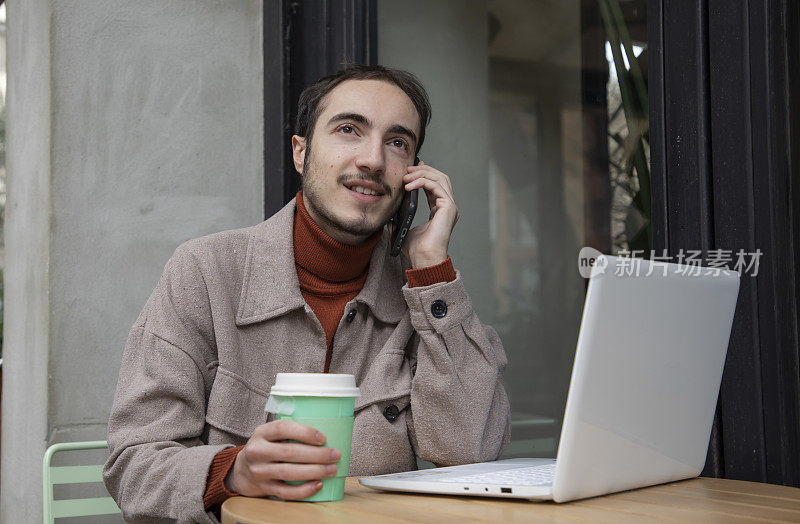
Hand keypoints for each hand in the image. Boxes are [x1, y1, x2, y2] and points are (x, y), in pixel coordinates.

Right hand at [225, 419, 340, 498]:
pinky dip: (304, 490)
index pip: (282, 428)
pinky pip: (286, 492)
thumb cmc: (265, 448)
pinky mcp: (264, 488)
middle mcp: (258, 451)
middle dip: (317, 454)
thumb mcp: (269, 434)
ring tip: (332, 469)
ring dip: (314, 471)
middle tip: (335, 454)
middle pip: (290, 452)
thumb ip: (288, 431)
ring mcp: (259, 471)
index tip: (323, 438)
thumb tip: (326, 431)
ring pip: (289, 472)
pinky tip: (318, 484)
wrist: (241, 471)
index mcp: (261, 433)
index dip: (304, 432)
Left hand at [401, 160, 459, 267]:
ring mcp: (450, 206)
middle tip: (408, 169)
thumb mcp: (405, 230)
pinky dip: (422, 182)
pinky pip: (436, 186)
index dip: (424, 174)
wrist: (424, 259)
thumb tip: (389, 217)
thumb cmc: (416, 249)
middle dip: (423, 170)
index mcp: (440, 210)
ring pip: (440, 178)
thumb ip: (400, 221)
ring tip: (407, 175)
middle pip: (440, 177)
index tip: (411, 169)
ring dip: (422, 174)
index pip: (435, 185)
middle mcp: (447, 207)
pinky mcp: (449, 207)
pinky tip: (409, 185)